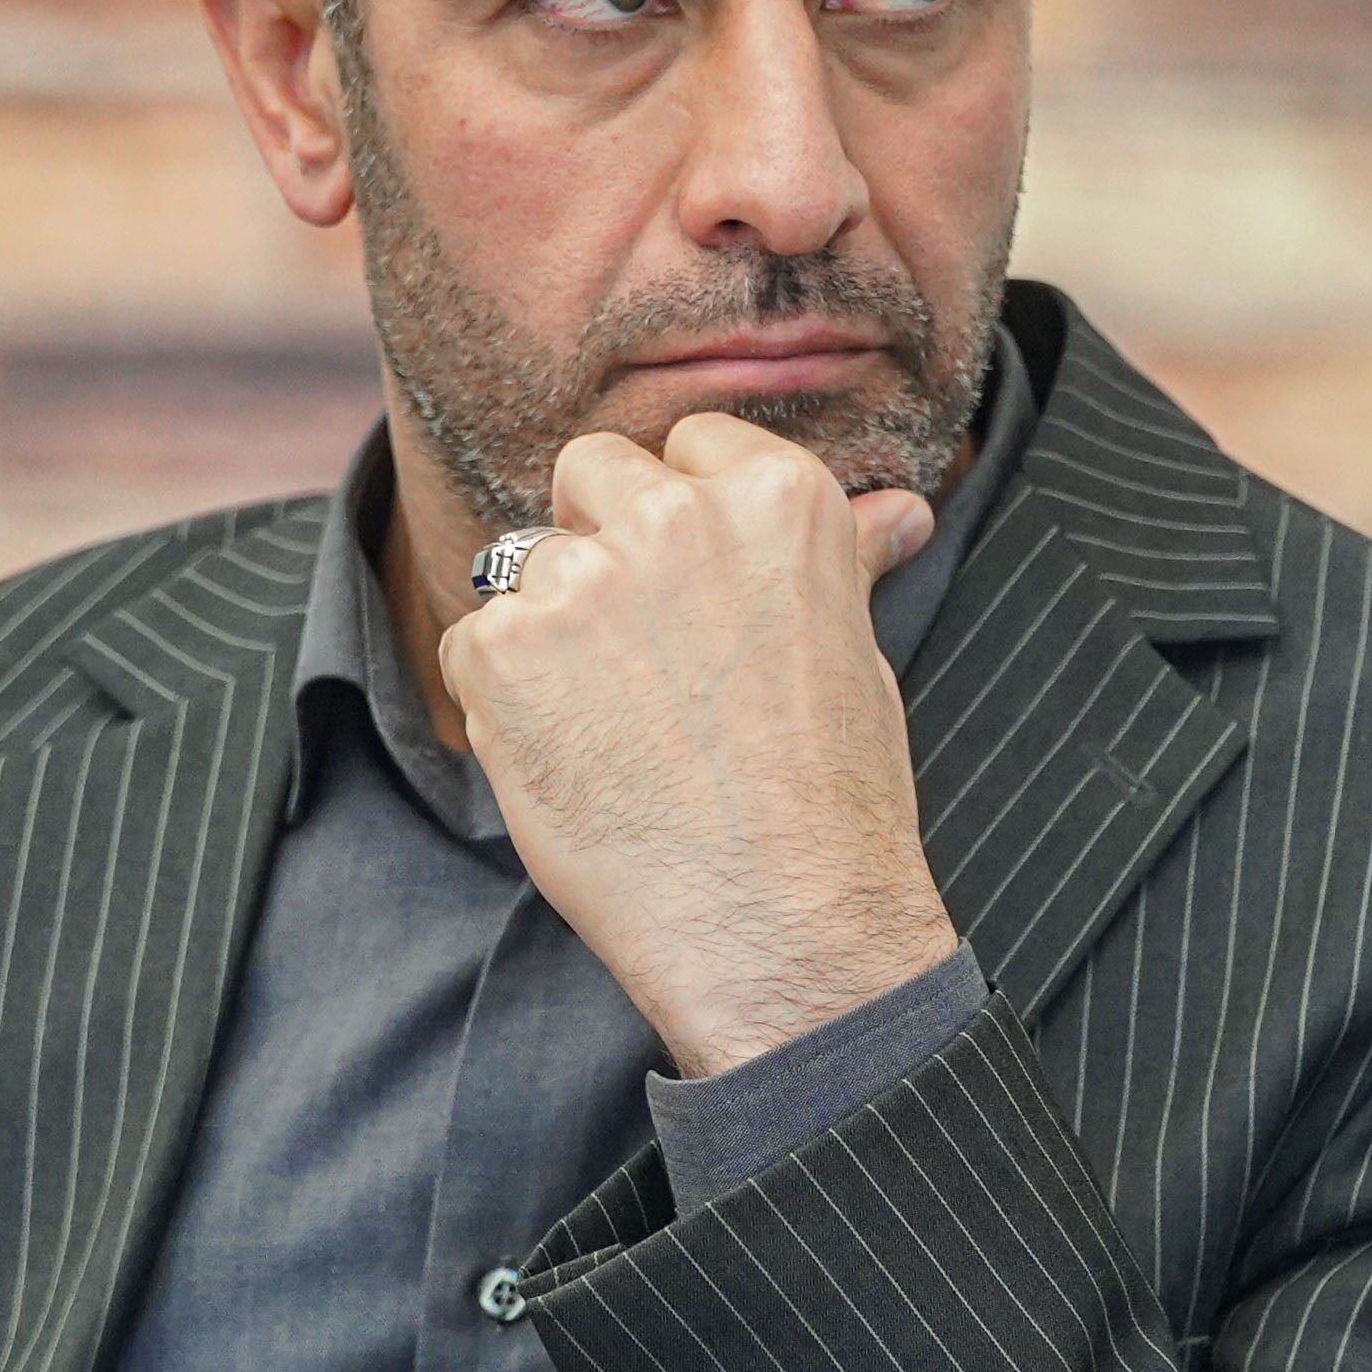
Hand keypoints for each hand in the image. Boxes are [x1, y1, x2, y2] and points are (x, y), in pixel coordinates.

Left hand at [436, 411, 955, 1077]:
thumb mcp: (858, 655)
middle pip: (589, 471)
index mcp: (776, 497)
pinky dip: (502, 698)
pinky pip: (475, 643)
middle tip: (637, 652)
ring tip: (615, 727)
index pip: (688, 443)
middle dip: (598, 537)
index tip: (694, 588)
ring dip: (551, 629)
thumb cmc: (834, 805)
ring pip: (526, 563)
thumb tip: (896, 508)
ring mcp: (580, 580)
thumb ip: (840, 560)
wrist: (778, 928)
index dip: (681, 513)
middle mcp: (675, 516)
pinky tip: (571, 761)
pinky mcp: (503, 651)